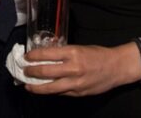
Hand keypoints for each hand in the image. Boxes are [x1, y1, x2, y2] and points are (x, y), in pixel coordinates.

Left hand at [23, 44, 140, 96]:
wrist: (116, 68)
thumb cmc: (97, 54)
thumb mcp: (79, 48)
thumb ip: (63, 53)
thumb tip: (45, 57)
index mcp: (73, 53)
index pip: (47, 54)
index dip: (33, 56)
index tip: (26, 57)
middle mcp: (73, 68)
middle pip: (46, 71)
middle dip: (31, 72)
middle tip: (24, 71)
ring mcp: (76, 83)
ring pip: (51, 87)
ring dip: (36, 87)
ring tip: (28, 86)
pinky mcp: (79, 93)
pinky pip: (61, 93)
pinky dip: (51, 91)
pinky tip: (44, 90)